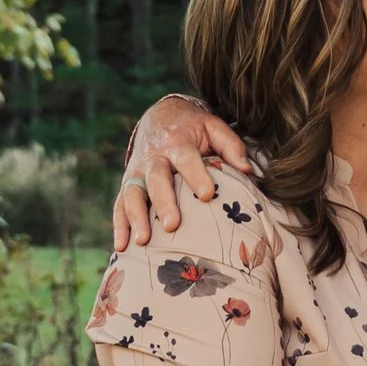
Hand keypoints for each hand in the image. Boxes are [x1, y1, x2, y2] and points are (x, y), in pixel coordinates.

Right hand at [111, 95, 248, 249]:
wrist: (159, 118)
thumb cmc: (193, 129)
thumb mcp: (213, 127)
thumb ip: (231, 146)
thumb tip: (247, 171)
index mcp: (177, 142)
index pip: (186, 158)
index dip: (195, 175)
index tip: (206, 194)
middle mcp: (154, 157)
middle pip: (156, 180)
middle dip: (163, 202)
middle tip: (172, 225)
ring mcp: (137, 171)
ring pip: (132, 194)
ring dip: (136, 217)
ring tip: (143, 241)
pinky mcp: (128, 184)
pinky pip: (119, 205)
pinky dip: (119, 225)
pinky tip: (122, 247)